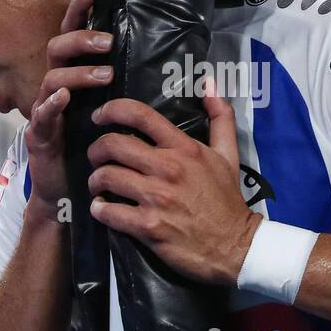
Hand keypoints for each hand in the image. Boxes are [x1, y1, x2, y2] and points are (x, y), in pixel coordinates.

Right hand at [24, 0, 113, 220]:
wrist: (69, 193)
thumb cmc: (90, 148)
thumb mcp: (107, 112)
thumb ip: (120, 87)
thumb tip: (156, 62)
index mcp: (71, 78)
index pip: (72, 37)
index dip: (78, 12)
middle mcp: (54, 88)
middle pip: (57, 49)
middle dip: (82, 40)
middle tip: (110, 42)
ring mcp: (44, 111)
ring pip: (52, 79)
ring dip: (78, 73)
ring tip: (105, 75)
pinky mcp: (39, 136)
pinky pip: (41, 116)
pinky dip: (51, 104)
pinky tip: (64, 98)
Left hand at [86, 84, 260, 284]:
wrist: (235, 246)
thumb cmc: (228, 200)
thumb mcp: (228, 155)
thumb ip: (220, 117)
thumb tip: (209, 84)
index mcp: (184, 149)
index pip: (140, 115)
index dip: (111, 110)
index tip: (100, 117)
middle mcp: (167, 168)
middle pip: (113, 144)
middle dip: (96, 149)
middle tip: (96, 157)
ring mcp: (156, 198)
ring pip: (105, 176)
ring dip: (95, 180)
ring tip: (98, 185)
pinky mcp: (148, 226)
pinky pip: (108, 211)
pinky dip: (99, 209)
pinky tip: (102, 209)